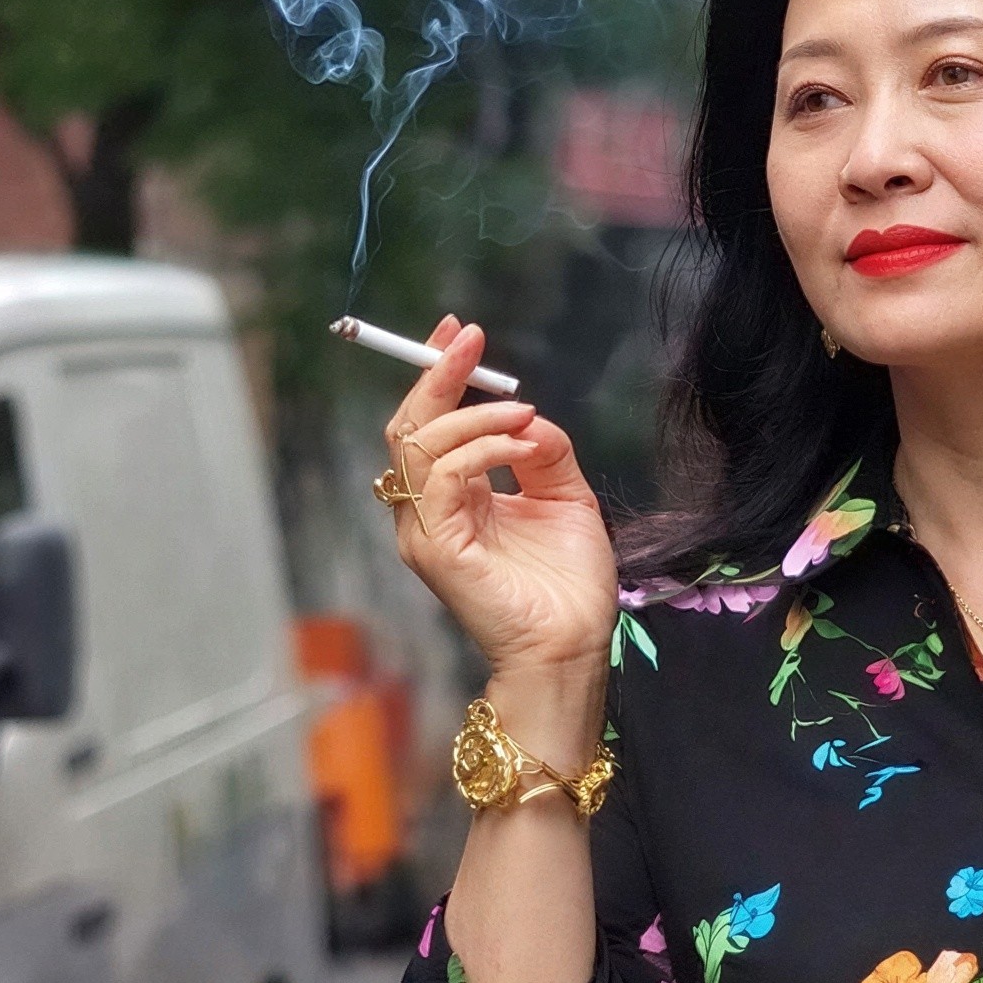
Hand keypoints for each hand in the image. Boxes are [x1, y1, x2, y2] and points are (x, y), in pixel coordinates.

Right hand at [380, 316, 615, 675]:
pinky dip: (479, 449)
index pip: (429, 424)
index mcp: (454, 498)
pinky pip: (442, 478)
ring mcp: (425, 529)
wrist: (572, 648)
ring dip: (472, 414)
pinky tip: (519, 445)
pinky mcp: (435, 548)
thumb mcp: (565, 498)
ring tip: (521, 411)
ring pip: (419, 443)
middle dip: (438, 374)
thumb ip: (543, 451)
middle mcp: (429, 510)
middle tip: (470, 340)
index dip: (439, 375)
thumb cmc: (569, 587)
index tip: (461, 334)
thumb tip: (526, 413)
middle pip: (410, 424)